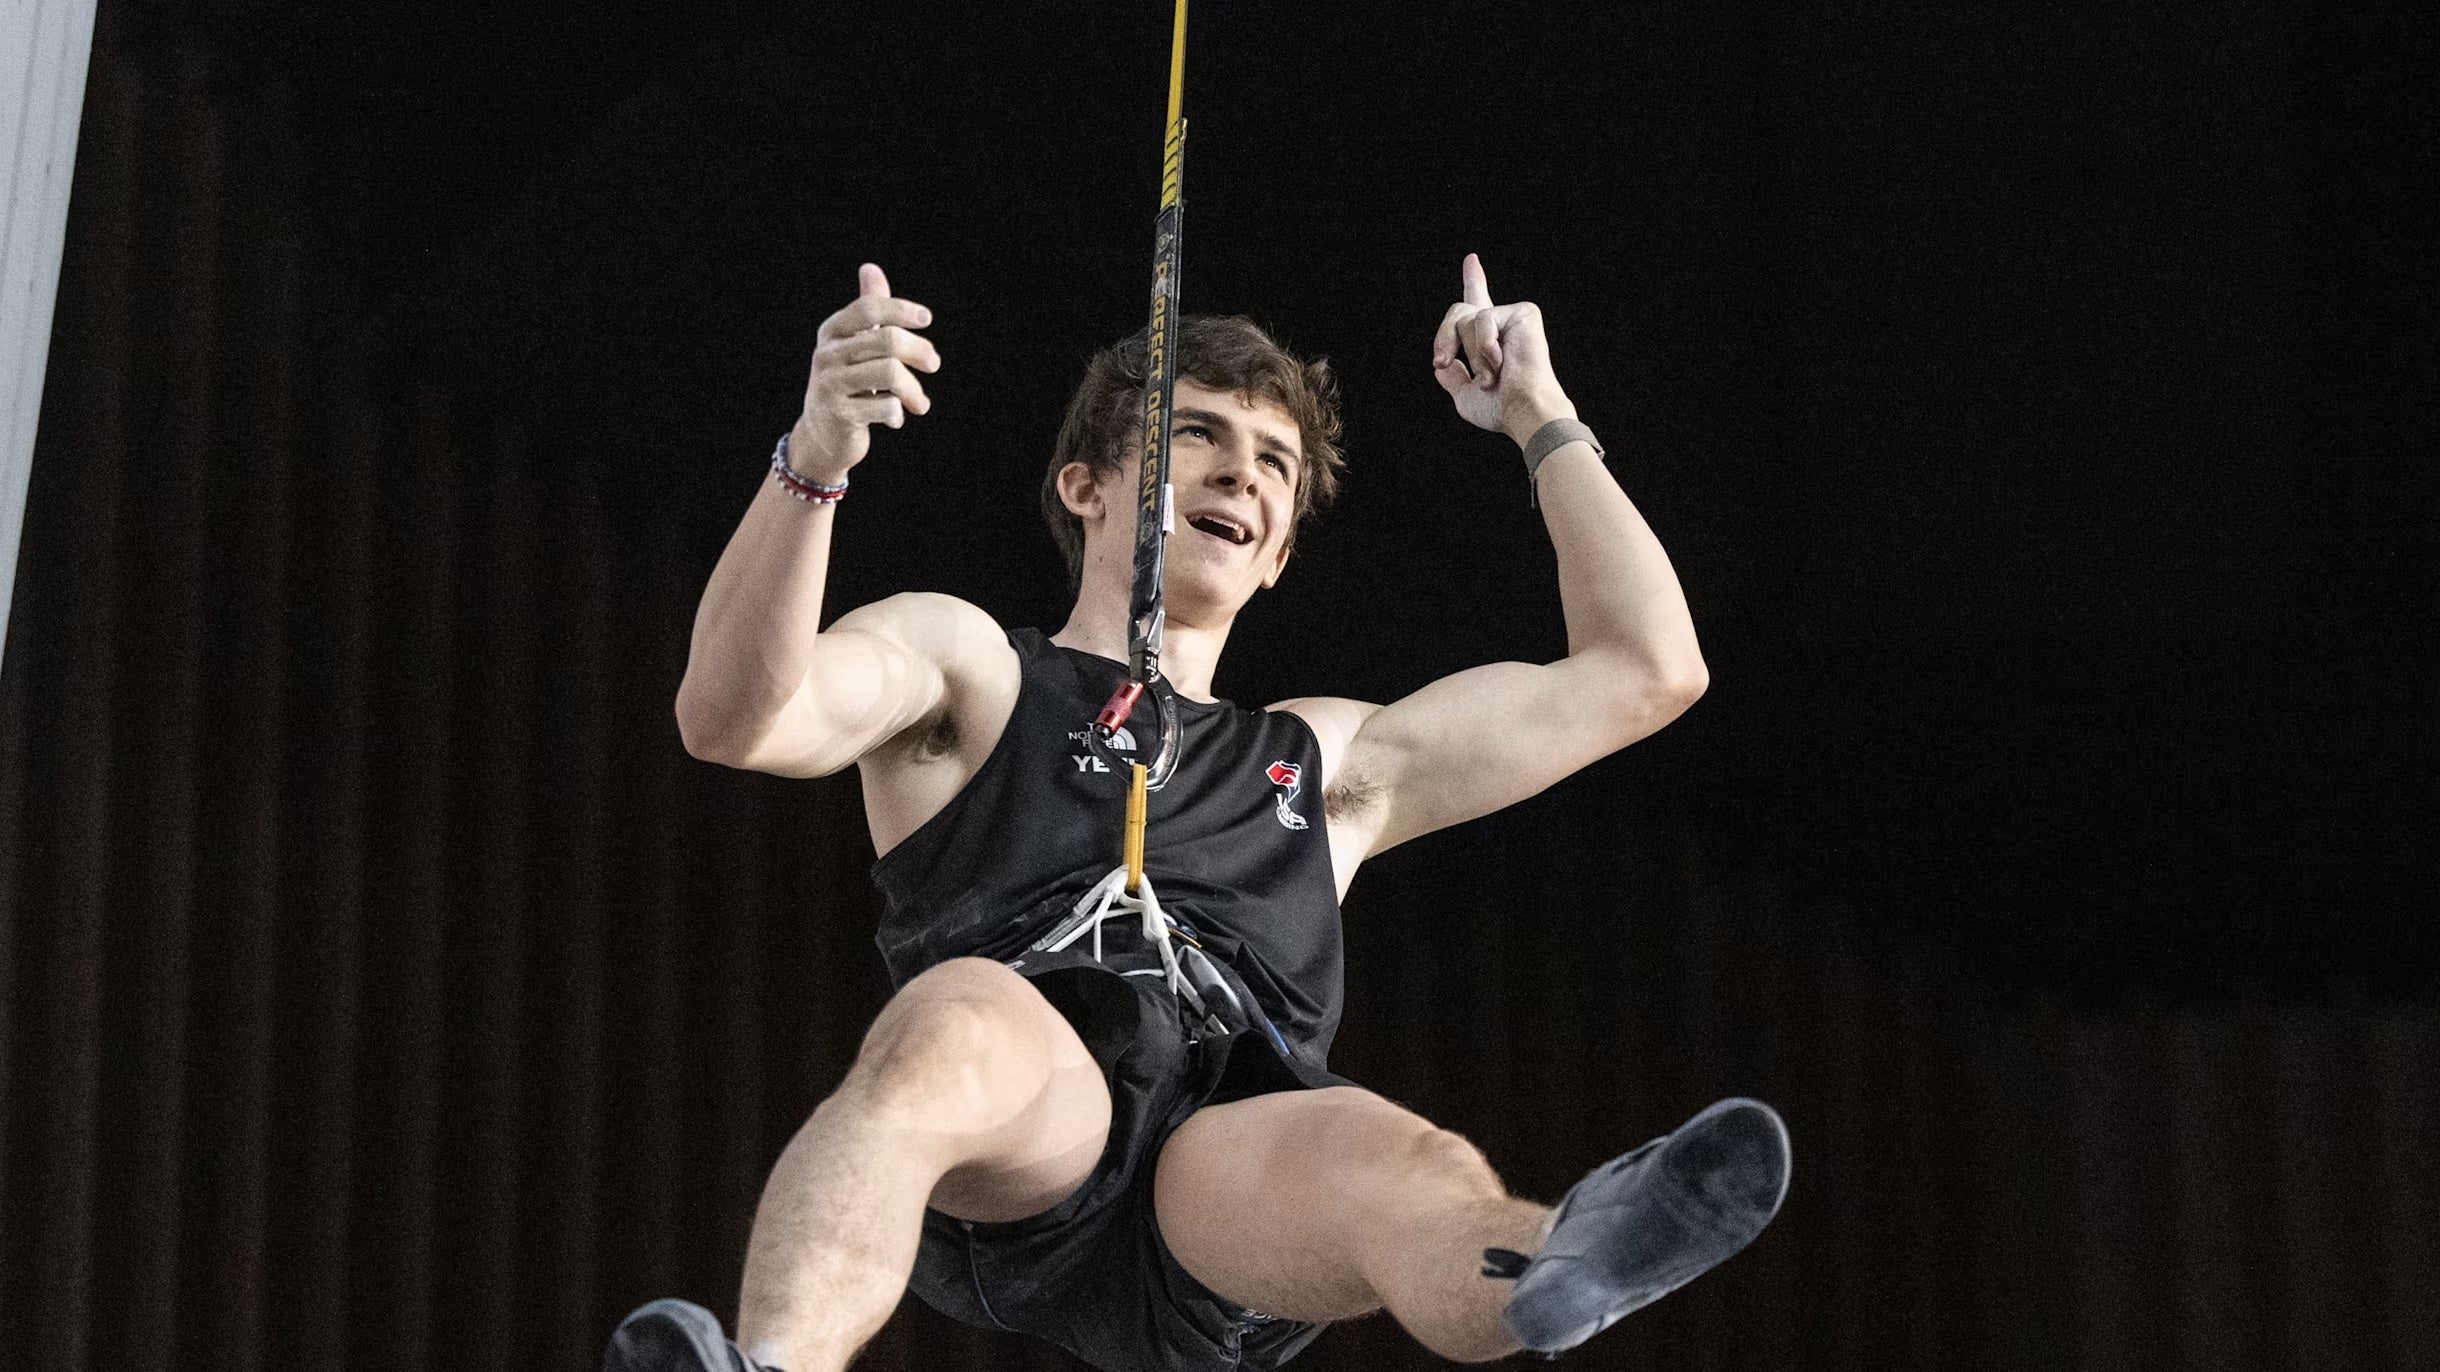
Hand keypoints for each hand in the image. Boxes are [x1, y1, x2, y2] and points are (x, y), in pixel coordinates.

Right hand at [792, 263, 940, 480]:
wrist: (822, 435)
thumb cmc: (846, 382)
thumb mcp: (853, 345)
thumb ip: (867, 310)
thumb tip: (870, 268)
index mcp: (831, 332)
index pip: (869, 308)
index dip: (900, 309)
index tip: (925, 319)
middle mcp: (826, 355)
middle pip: (888, 340)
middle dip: (920, 351)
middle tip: (934, 364)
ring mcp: (830, 385)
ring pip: (891, 373)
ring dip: (915, 389)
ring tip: (921, 403)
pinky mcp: (839, 415)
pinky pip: (886, 406)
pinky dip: (899, 413)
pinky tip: (896, 418)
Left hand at [1430, 253, 1576, 445]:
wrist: (1522, 410)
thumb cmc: (1499, 409)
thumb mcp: (1464, 394)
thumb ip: (1453, 376)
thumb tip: (1443, 364)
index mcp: (1491, 340)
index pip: (1478, 305)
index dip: (1474, 281)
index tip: (1471, 259)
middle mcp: (1503, 325)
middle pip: (1458, 312)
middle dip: (1443, 337)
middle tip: (1441, 362)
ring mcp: (1514, 316)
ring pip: (1466, 318)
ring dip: (1470, 353)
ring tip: (1491, 377)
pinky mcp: (1523, 312)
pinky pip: (1482, 319)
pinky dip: (1484, 346)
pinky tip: (1502, 364)